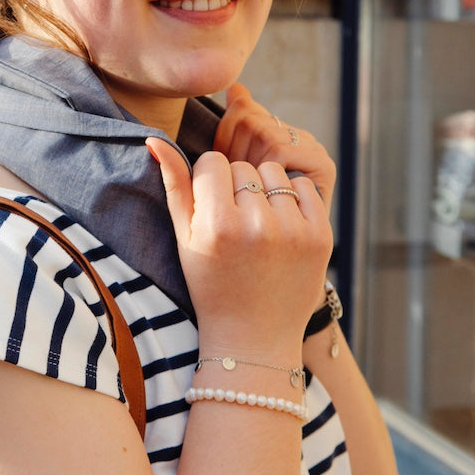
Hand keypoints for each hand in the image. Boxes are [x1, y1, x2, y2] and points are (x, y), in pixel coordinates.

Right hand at [147, 137, 332, 358]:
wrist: (253, 336)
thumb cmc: (211, 284)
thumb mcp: (184, 237)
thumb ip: (173, 184)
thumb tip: (154, 138)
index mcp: (217, 226)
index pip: (213, 162)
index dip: (209, 182)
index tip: (211, 210)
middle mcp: (256, 226)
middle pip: (243, 168)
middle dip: (236, 187)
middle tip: (235, 224)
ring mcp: (292, 231)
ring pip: (273, 173)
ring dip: (264, 190)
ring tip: (257, 224)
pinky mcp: (320, 236)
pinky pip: (304, 187)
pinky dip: (293, 199)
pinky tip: (280, 227)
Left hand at [212, 83, 336, 212]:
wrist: (268, 268)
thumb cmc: (242, 222)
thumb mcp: (228, 176)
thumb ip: (232, 129)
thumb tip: (234, 85)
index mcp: (277, 129)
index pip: (240, 112)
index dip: (223, 143)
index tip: (224, 175)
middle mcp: (299, 136)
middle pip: (251, 122)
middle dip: (235, 158)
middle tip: (237, 193)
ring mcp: (313, 150)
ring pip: (265, 136)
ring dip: (249, 169)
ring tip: (252, 198)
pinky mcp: (323, 169)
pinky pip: (279, 155)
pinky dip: (266, 176)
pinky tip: (266, 200)